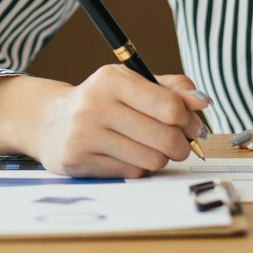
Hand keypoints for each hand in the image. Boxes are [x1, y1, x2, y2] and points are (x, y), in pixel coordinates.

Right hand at [29, 66, 211, 176]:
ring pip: (151, 160)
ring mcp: (84, 135)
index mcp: (113, 79)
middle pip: (165, 137)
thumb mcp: (133, 84)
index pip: (169, 106)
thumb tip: (203, 102)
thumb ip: (172, 89)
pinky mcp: (78, 161)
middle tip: (180, 145)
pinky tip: (129, 157)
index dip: (190, 121)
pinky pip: (131, 173)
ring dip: (160, 158)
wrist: (49, 121)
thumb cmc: (102, 101)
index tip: (194, 127)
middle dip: (181, 145)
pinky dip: (139, 169)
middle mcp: (96, 105)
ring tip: (153, 149)